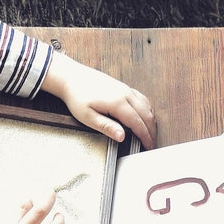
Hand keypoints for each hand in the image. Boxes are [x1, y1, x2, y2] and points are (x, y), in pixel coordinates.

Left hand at [41, 51, 156, 148]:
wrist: (71, 77)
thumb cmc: (77, 97)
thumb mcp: (88, 117)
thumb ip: (106, 127)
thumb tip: (121, 137)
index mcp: (117, 103)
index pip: (137, 123)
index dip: (145, 136)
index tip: (148, 145)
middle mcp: (125, 94)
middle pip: (145, 114)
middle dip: (151, 130)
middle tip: (151, 143)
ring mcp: (125, 88)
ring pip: (146, 105)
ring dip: (150, 119)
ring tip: (150, 132)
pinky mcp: (123, 86)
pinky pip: (141, 98)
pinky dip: (146, 108)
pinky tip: (144, 115)